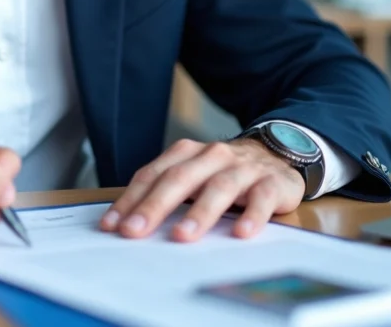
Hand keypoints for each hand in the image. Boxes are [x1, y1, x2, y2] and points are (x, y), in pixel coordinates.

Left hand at [100, 138, 304, 241]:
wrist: (277, 153)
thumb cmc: (224, 172)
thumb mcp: (193, 175)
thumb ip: (165, 193)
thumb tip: (127, 223)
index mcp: (186, 153)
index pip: (153, 175)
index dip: (131, 199)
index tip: (112, 225)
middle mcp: (212, 156)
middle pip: (180, 179)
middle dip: (155, 206)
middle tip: (135, 231)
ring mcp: (243, 168)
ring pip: (219, 187)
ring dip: (199, 212)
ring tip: (182, 236)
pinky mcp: (272, 182)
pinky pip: (261, 198)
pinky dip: (252, 215)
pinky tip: (241, 233)